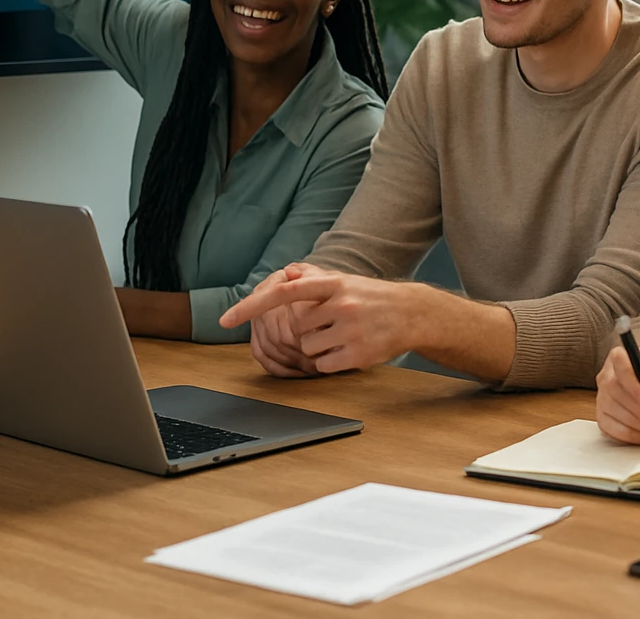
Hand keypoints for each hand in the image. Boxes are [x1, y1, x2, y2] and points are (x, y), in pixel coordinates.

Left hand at [221, 263, 424, 372]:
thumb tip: (286, 274)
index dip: (252, 305)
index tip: (225, 320)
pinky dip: (330, 362)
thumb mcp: (344, 280)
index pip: (284, 292)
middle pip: (296, 327)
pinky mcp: (358, 354)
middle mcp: (341, 304)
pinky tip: (349, 350)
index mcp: (333, 283)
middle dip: (307, 329)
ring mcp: (350, 330)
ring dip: (318, 347)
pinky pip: (323, 365)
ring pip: (307, 347)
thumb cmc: (371, 297)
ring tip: (343, 335)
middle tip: (331, 323)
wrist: (413, 314)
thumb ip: (313, 277)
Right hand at [595, 345, 639, 444]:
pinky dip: (632, 435)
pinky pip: (612, 429)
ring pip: (613, 411)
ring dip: (638, 424)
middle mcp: (605, 375)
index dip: (631, 384)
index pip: (620, 366)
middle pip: (615, 391)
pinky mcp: (601, 416)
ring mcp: (600, 397)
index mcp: (619, 357)